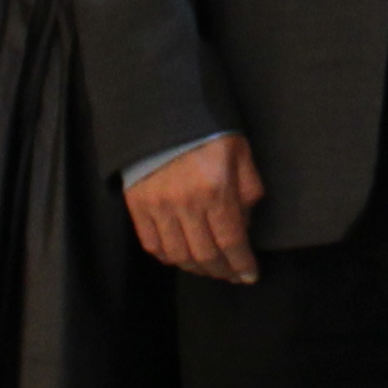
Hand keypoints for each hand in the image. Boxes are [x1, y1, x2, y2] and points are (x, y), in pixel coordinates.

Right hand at [124, 132, 265, 284]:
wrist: (163, 111)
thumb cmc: (209, 131)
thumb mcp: (241, 153)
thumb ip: (248, 189)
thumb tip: (245, 225)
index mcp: (217, 190)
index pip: (231, 241)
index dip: (242, 264)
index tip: (250, 276)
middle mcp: (187, 204)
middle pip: (205, 254)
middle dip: (222, 270)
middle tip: (231, 274)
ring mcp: (159, 207)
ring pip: (178, 255)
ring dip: (196, 267)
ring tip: (208, 267)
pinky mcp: (138, 206)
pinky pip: (152, 244)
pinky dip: (169, 257)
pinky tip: (181, 256)